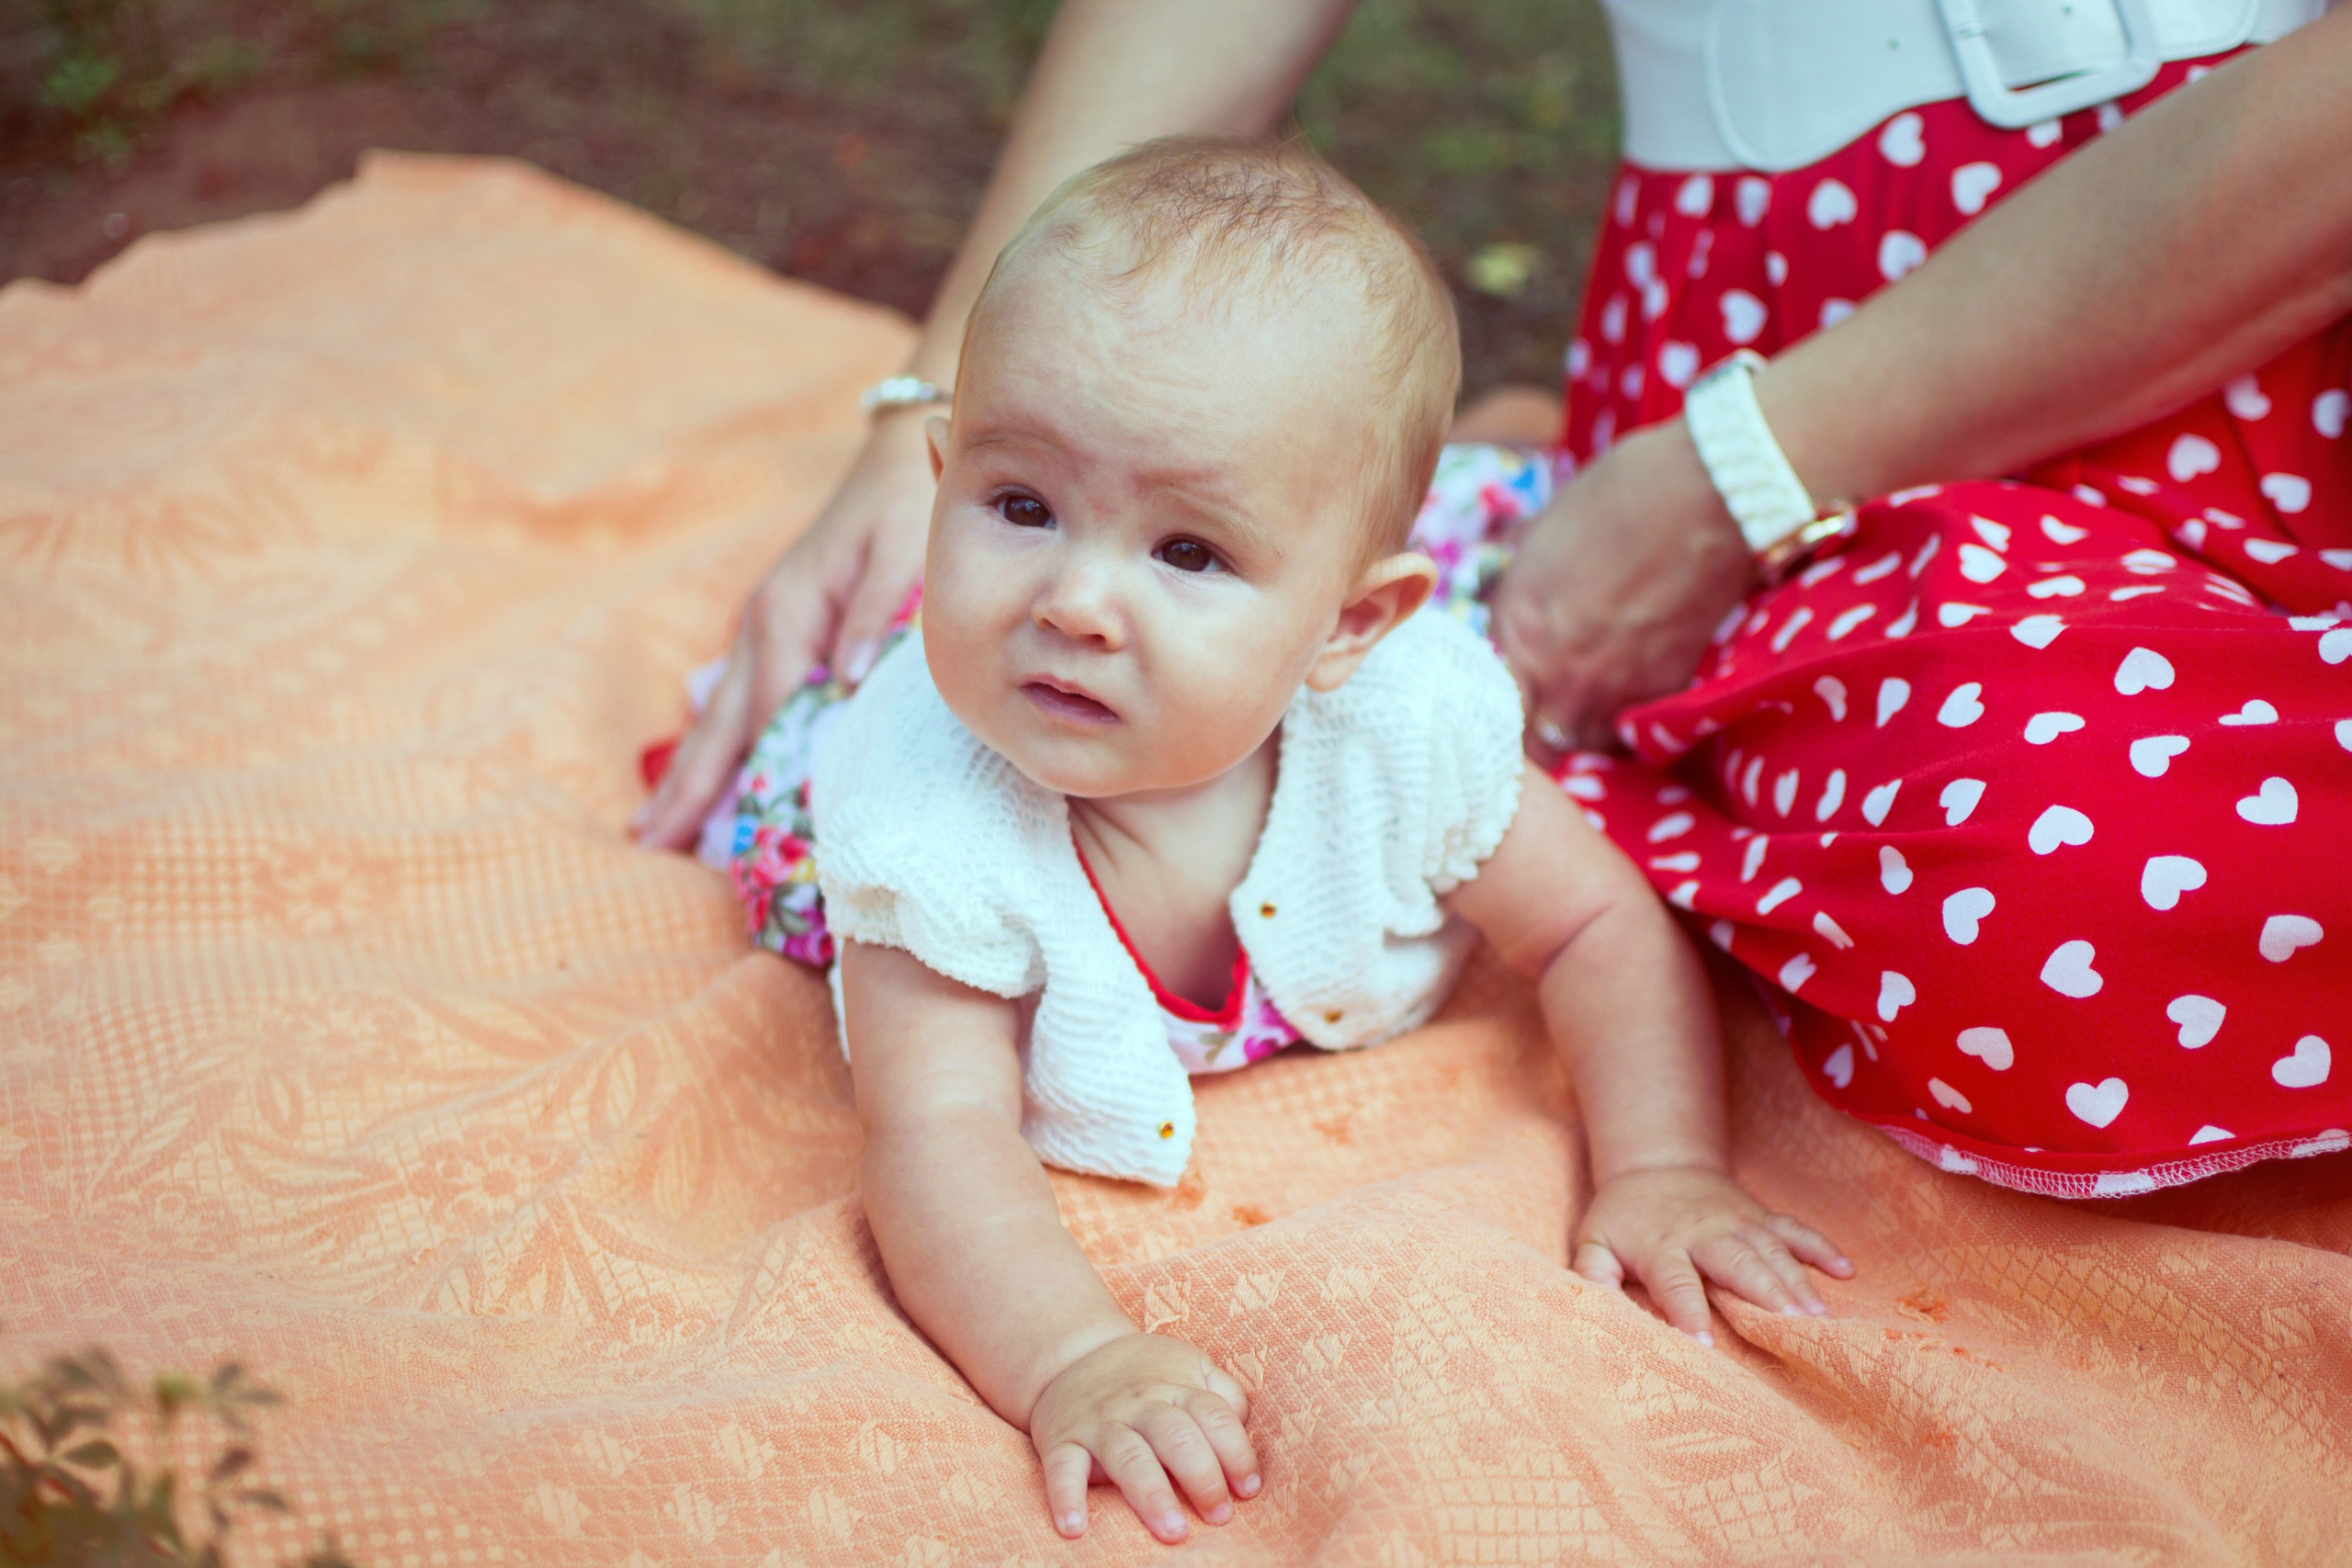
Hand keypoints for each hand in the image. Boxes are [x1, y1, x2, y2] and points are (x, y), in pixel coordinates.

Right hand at [630, 411, 935, 848]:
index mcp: (787, 614)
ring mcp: (763, 626)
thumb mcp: (903, 552)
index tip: (734, 839)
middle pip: (720, 723)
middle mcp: (762, 625)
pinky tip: (707, 775)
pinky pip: (741, 698)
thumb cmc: (906, 504)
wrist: (899, 458)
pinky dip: (720, 742)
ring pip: (721, 714)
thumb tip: (851, 675)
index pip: (764, 716)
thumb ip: (876, 613)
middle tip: (651, 847)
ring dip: (691, 770)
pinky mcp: (777, 627)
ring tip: (659, 829)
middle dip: (686, 786)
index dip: (749, 778)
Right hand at [1027, 1331, 1259, 1542]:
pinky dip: (1065, 1497)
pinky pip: (1062, 1468)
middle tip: (1219, 1515)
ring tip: (1173, 1531)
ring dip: (1152, 1495)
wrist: (1072, 1351)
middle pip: (1176, 1437)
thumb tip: (1246, 1431)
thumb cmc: (1145, 1372)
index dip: (1236, 1453)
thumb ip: (1224, 1395)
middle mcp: (1139, 1404)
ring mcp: (1099, 1423)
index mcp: (1176, 1387)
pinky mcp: (1062, 1440)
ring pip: (1128, 1457)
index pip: (1214, 1416)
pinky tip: (1075, 1527)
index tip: (1248, 1489)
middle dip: (1202, 1477)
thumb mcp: (1191, 1365)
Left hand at [1487, 421, 1754, 760]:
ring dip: (1579, 732)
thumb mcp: (1547, 525)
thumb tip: (1503, 559)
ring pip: (1579, 744)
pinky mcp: (1661, 694)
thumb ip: (1522, 566)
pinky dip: (1625, 727)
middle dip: (1535, 726)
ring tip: (1589, 708)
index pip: (1488, 694)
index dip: (1502, 693)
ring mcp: (1608, 690)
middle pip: (1530, 737)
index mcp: (1515, 625)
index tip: (1517, 685)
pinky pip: (1630, 736)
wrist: (1709, 497)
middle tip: (1549, 709)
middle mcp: (1553, 670)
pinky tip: (1629, 701)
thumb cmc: (1622, 495)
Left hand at [1572, 1163, 1852, 1342]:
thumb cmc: (1624, 1217)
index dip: (1687, 1312)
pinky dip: (1821, 1247)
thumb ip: (1590, 1275)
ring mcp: (1739, 1222)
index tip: (1704, 1344)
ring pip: (1773, 1251)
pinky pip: (1796, 1229)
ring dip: (1798, 1282)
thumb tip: (1585, 1307)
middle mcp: (1705, 1233)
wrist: (1657, 1164)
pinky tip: (1847, 1271)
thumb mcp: (1594, 1241)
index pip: (1675, 1282)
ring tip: (1821, 1318)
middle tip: (1793, 1329)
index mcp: (1662, 1246)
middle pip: (1738, 1263)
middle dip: (1765, 1294)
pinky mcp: (1762, 1216)